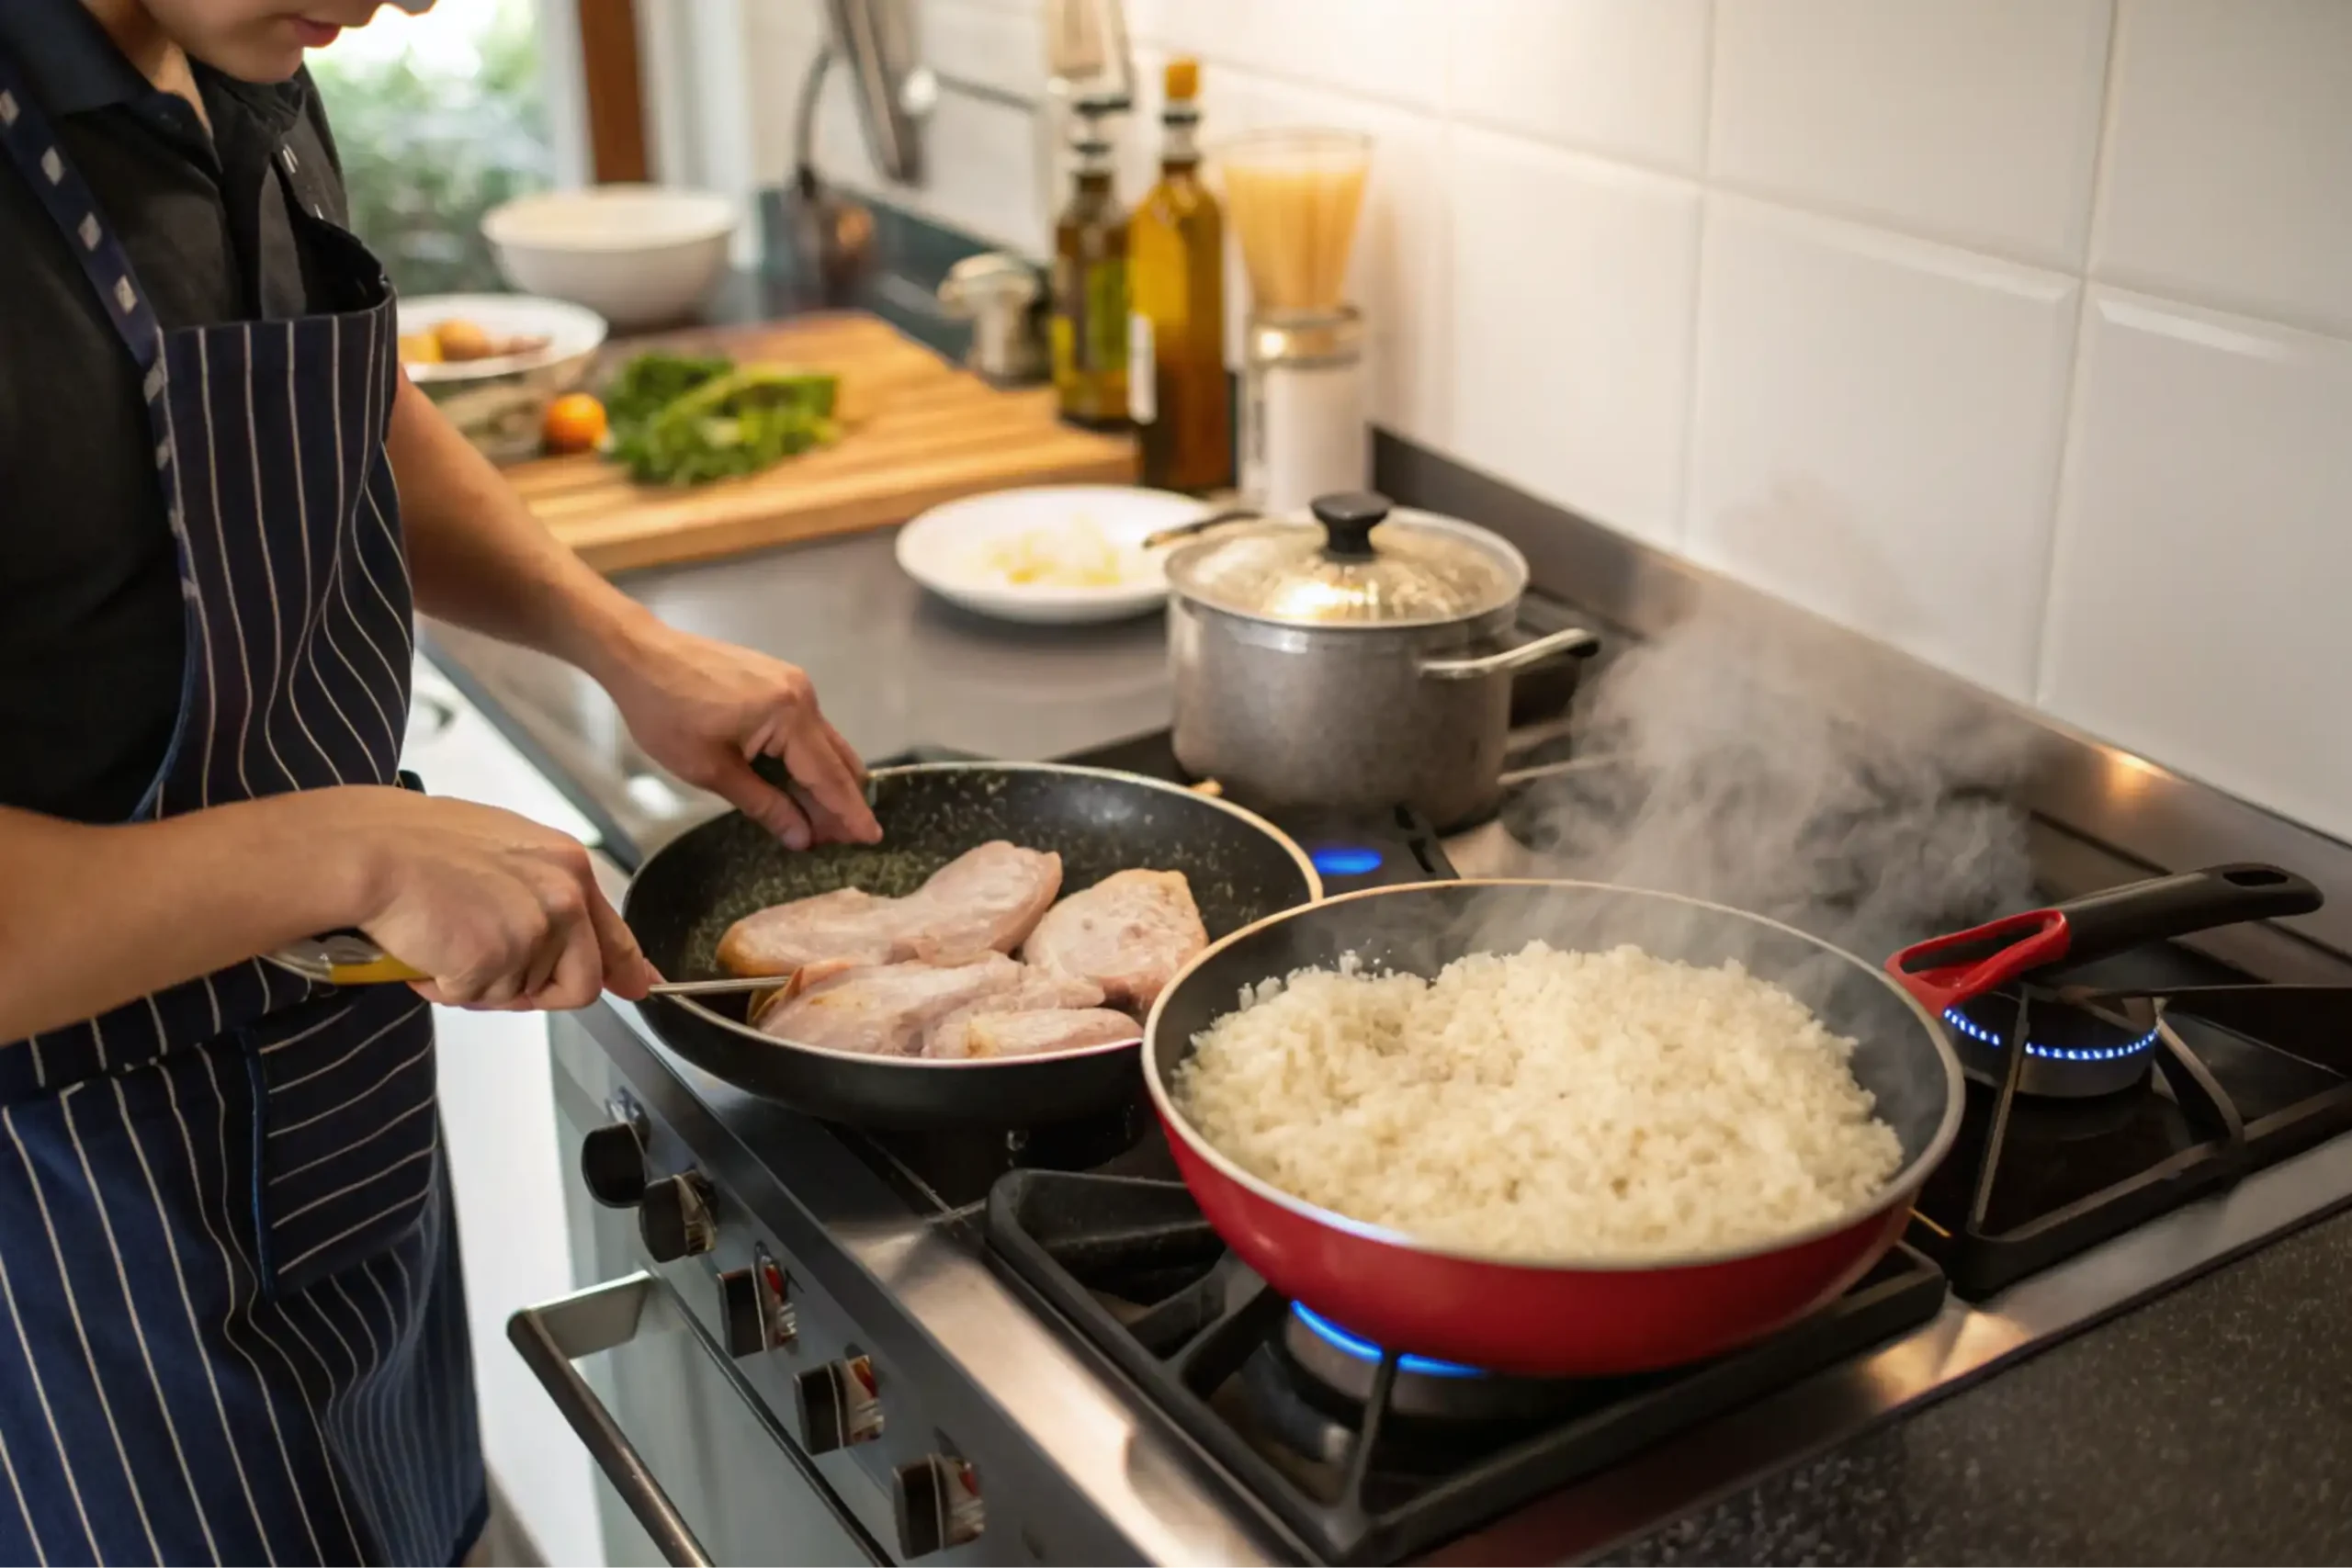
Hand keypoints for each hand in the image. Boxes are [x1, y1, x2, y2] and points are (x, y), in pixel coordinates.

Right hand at [338, 788, 659, 1010]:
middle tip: (482, 967)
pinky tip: (424, 947)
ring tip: (441, 937)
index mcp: (567, 866)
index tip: (639, 987)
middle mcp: (562, 898)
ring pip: (518, 994)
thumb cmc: (417, 843)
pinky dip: (442, 984)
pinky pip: (473, 997)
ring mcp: (531, 932)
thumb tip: (567, 929)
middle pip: (578, 985)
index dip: (625, 968)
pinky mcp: (494, 960)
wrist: (369, 850)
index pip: (613, 934)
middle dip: (532, 990)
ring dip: (477, 981)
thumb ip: (544, 889)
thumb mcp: (504, 851)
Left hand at [600, 623, 881, 850]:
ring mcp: (792, 684)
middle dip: (840, 801)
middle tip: (839, 841)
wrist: (639, 655)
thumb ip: (763, 805)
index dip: (848, 813)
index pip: (828, 776)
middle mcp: (802, 696)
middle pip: (836, 759)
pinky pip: (805, 728)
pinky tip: (795, 784)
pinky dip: (806, 759)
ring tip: (818, 821)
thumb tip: (802, 838)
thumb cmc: (666, 714)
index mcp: (790, 716)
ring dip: (822, 781)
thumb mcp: (711, 769)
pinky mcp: (777, 681)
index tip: (871, 839)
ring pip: (822, 744)